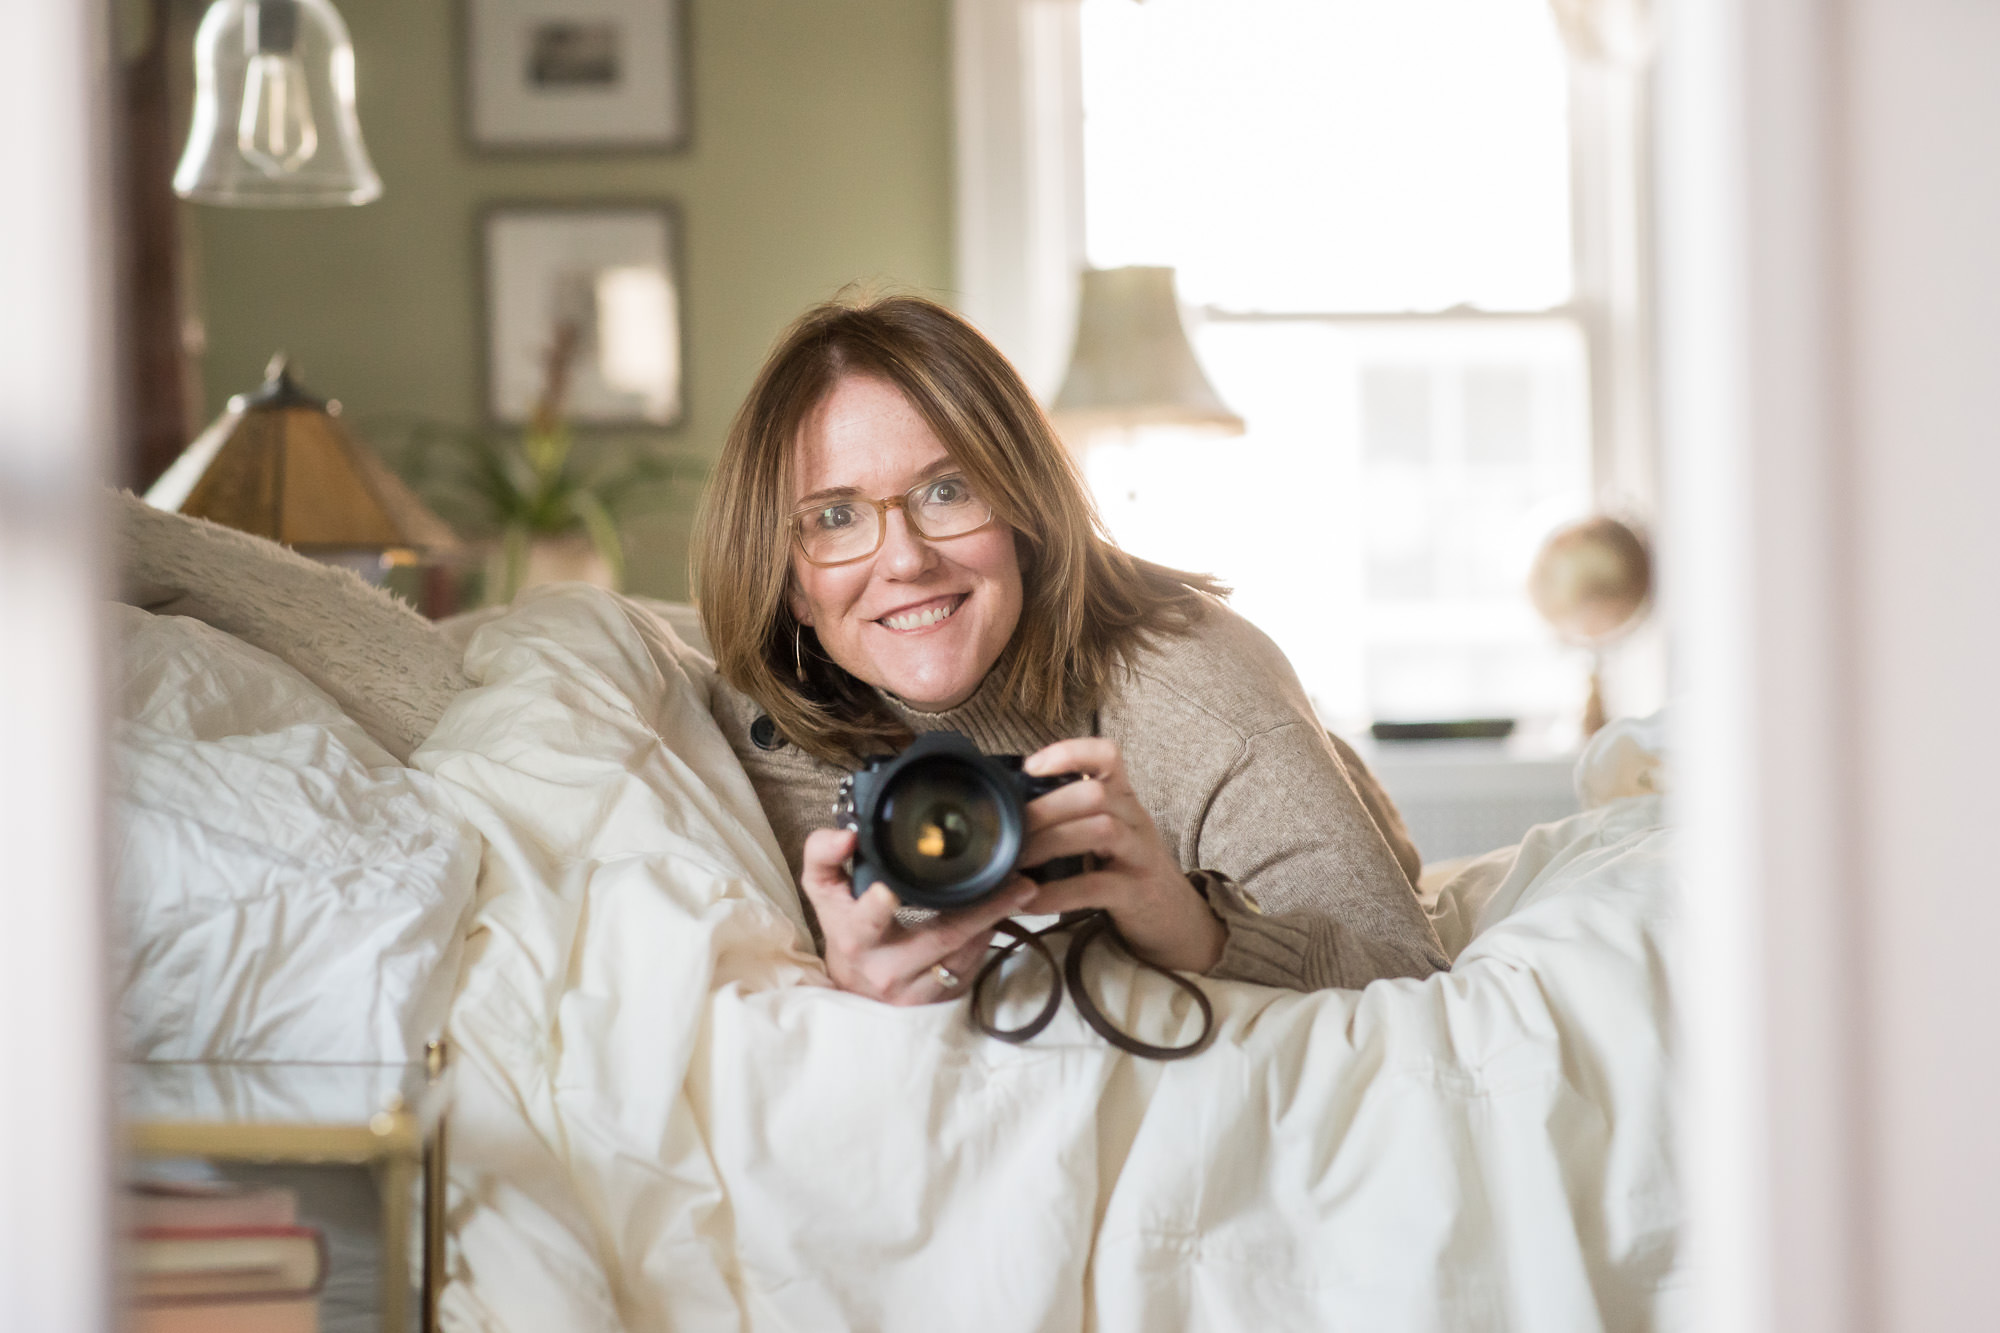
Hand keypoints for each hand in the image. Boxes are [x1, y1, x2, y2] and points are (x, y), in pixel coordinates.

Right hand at [798, 827, 1036, 1004]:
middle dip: (983, 909)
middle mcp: (885, 969)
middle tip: (1018, 882)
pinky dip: (987, 940)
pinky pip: (970, 968)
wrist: (854, 989)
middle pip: (940, 937)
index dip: (878, 908)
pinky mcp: (936, 1001)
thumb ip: (823, 856)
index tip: (891, 892)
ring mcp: (914, 991)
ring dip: (993, 921)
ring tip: (1018, 891)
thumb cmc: (844, 930)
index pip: (866, 923)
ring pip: (963, 954)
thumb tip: (846, 835)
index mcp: (855, 938)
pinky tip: (999, 919)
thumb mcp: (824, 893)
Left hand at [1017, 738, 1225, 973]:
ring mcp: (1140, 855)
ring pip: (1102, 830)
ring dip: (1052, 842)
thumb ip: (1072, 814)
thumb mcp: (1106, 832)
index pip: (1107, 755)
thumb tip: (1011, 810)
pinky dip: (1059, 893)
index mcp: (1123, 799)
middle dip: (1046, 808)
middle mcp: (1135, 819)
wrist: (1174, 917)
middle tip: (1009, 829)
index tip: (1030, 767)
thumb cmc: (1125, 869)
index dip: (1070, 753)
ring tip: (1016, 861)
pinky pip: (1097, 887)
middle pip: (1095, 795)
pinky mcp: (1137, 893)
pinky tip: (1030, 901)